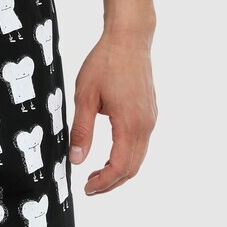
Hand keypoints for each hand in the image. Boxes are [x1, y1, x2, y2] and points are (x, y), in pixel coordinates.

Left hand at [68, 31, 157, 193]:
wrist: (129, 38)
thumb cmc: (105, 62)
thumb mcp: (84, 96)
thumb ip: (81, 130)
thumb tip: (76, 160)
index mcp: (130, 123)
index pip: (120, 167)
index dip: (103, 183)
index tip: (86, 188)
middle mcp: (145, 125)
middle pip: (132, 167)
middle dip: (112, 182)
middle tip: (90, 187)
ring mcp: (150, 118)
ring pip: (138, 157)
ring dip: (119, 170)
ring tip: (97, 174)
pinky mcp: (150, 112)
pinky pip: (141, 143)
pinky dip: (126, 156)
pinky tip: (110, 154)